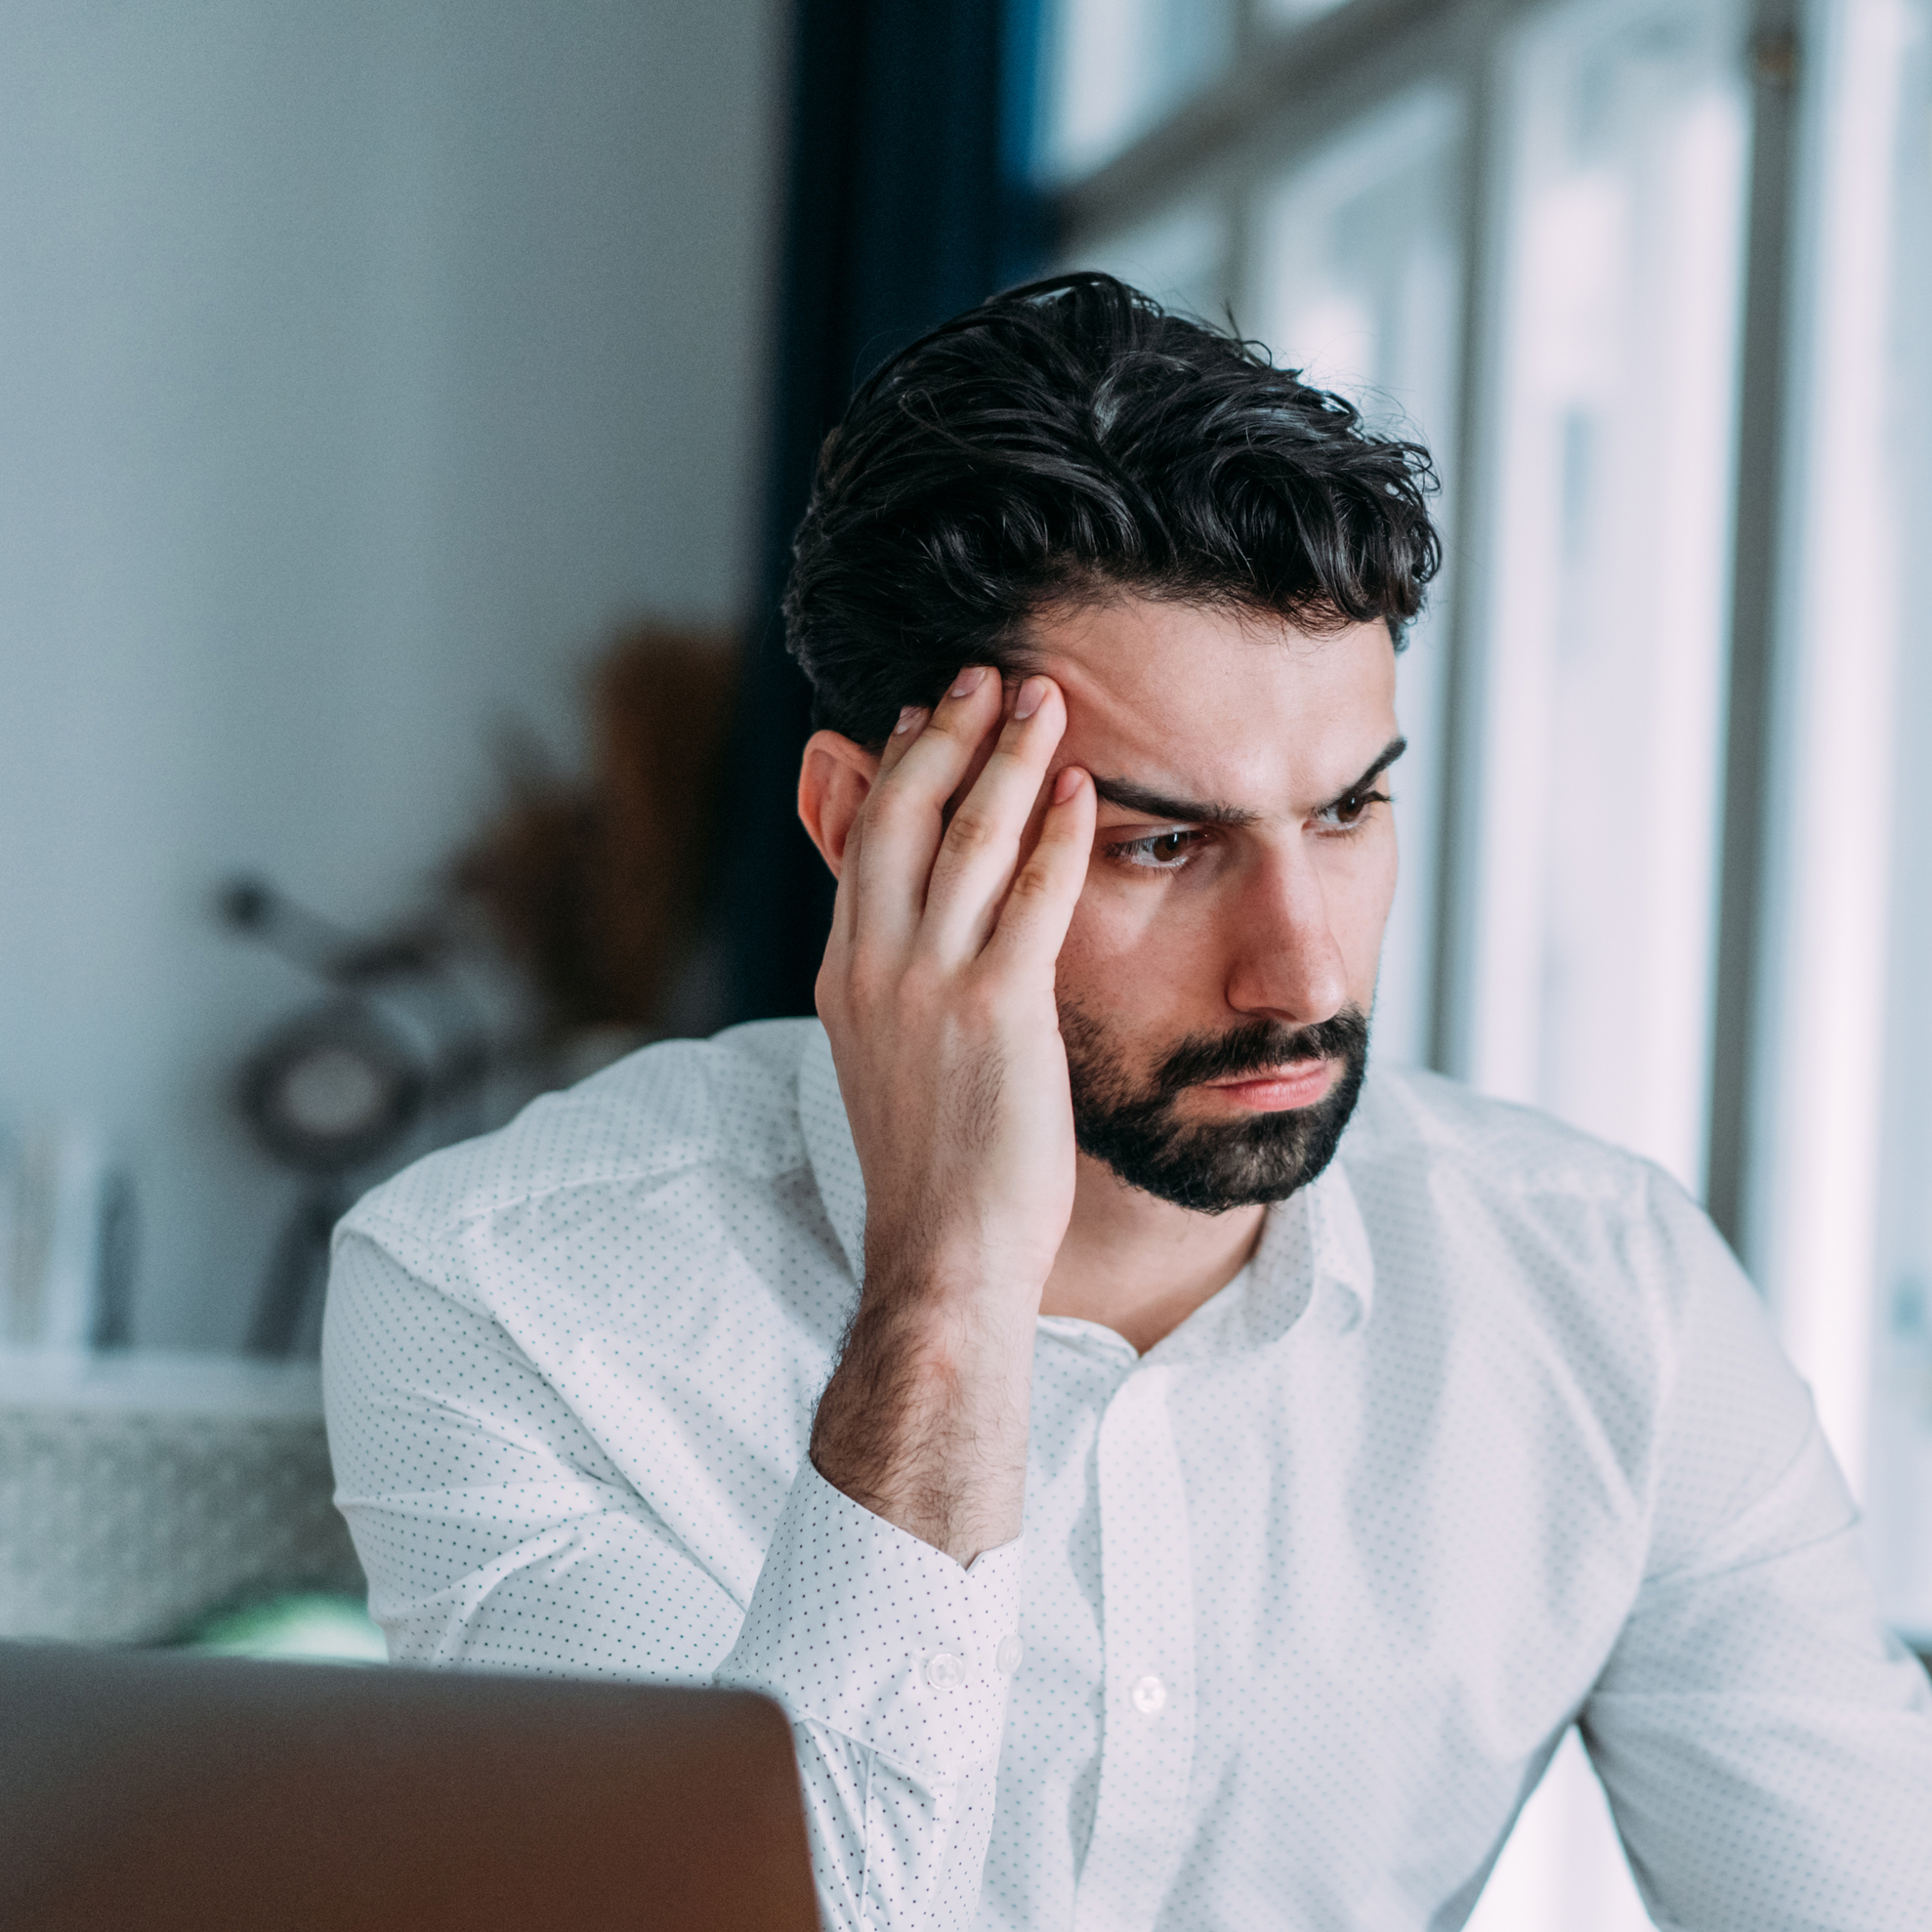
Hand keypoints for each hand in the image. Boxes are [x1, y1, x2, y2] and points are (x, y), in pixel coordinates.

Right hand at [799, 669, 1095, 1559]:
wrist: (941, 1258)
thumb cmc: (936, 1176)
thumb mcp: (892, 1064)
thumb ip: (897, 989)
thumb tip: (907, 948)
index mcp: (845, 975)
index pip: (863, 841)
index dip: (896, 766)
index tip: (924, 712)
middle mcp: (874, 967)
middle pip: (901, 813)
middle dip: (946, 734)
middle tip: (984, 673)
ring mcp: (928, 986)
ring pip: (969, 838)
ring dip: (1009, 758)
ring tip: (1044, 698)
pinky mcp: (994, 1013)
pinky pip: (1034, 898)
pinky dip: (1061, 835)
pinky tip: (1086, 789)